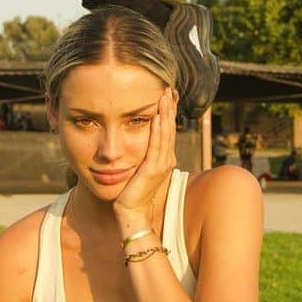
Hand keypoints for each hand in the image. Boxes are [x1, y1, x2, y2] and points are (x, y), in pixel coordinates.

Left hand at [113, 89, 177, 224]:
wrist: (132, 213)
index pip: (168, 130)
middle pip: (170, 128)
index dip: (169, 112)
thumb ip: (141, 156)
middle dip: (170, 107)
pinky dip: (157, 130)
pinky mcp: (153, 170)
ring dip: (165, 113)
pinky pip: (156, 146)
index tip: (168, 94)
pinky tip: (157, 116)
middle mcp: (167, 160)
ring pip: (165, 133)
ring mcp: (162, 165)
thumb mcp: (138, 169)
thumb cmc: (131, 193)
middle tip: (169, 87)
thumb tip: (136, 140)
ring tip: (165, 95)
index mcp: (164, 158)